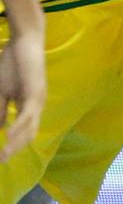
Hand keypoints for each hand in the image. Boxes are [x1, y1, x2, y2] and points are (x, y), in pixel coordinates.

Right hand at [0, 29, 45, 161]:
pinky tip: (9, 137)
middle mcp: (37, 106)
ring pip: (30, 127)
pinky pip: (28, 114)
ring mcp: (39, 99)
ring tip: (4, 155)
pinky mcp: (37, 92)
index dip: (12, 145)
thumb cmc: (12, 63)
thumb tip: (1, 127)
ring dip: (16, 143)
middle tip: (2, 161)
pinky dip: (19, 127)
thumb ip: (2, 108)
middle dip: (15, 149)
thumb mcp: (2, 90)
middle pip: (29, 134)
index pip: (23, 131)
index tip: (0, 158)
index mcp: (29, 106)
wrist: (24, 42)